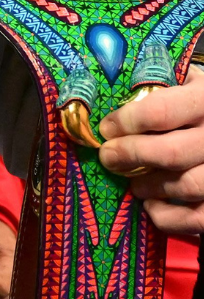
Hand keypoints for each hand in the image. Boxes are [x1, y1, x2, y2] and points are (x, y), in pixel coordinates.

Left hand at [99, 68, 203, 236]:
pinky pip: (197, 218)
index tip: (106, 128)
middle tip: (108, 157)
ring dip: (149, 187)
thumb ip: (156, 84)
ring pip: (186, 186)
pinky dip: (168, 217)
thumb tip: (103, 92)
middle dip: (130, 156)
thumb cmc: (195, 101)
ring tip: (133, 183)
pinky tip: (152, 205)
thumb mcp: (183, 81)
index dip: (127, 122)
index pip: (161, 112)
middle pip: (171, 153)